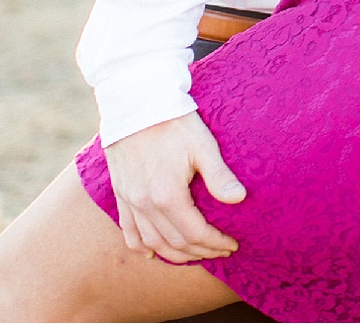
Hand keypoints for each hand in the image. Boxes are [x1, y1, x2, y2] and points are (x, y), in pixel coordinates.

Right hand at [103, 110, 246, 263]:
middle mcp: (144, 204)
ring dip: (174, 254)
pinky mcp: (120, 193)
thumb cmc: (173, 122)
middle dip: (200, 251)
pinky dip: (140, 246)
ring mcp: (129, 200)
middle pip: (174, 242)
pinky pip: (128, 230)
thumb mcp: (202, 146)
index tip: (232, 245)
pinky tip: (151, 254)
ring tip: (196, 254)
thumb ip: (219, 175)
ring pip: (151, 242)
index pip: (195, 233)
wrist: (135, 103)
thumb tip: (240, 199)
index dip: (215, 243)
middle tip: (221, 252)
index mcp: (167, 195)